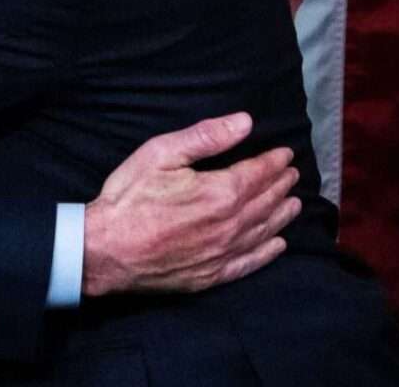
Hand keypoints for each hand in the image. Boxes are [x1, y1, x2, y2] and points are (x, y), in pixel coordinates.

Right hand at [81, 113, 300, 296]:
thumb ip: (206, 137)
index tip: (286, 154)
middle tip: (293, 174)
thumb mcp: (161, 154)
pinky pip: (249, 263)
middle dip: (281, 185)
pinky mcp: (211, 275)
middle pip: (265, 202)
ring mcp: (222, 254)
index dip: (274, 162)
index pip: (258, 174)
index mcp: (219, 193)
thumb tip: (245, 122)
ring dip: (281, 215)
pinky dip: (267, 253)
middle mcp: (229, 225)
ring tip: (294, 204)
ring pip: (263, 231)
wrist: (104, 250)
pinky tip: (277, 245)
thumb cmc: (129, 198)